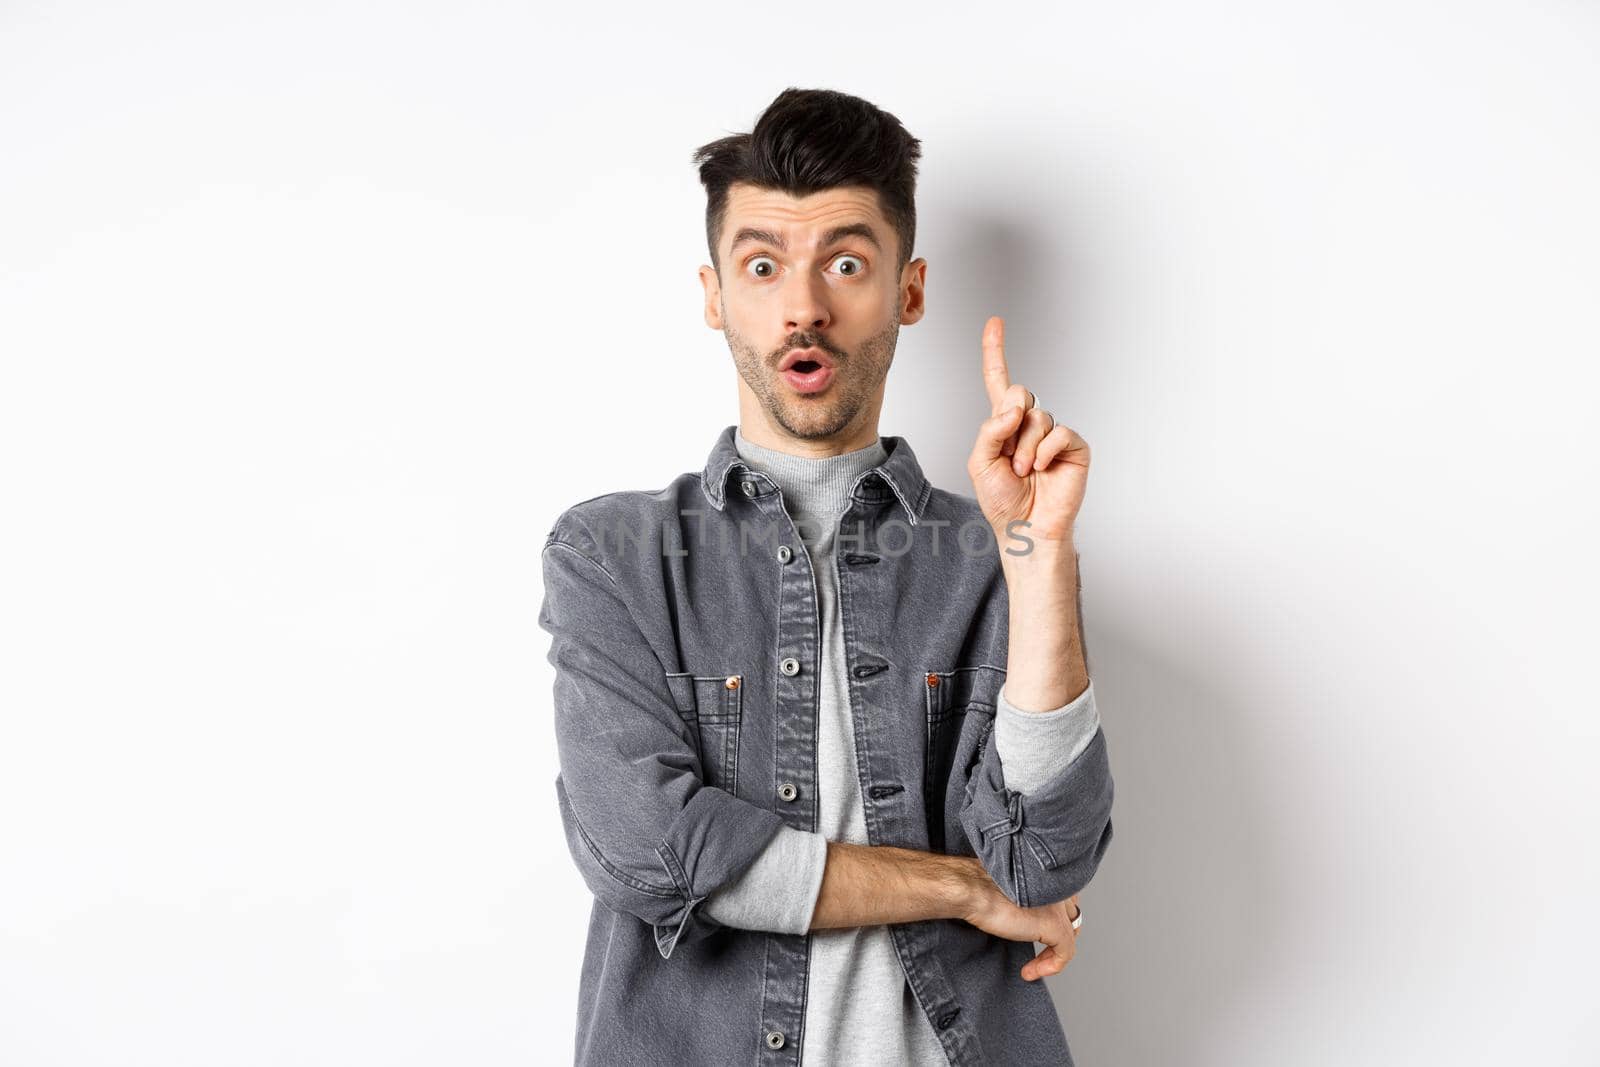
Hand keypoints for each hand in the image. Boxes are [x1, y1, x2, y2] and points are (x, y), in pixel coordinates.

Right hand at [955, 859, 1081, 981]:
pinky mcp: (1054, 924)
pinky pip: (1065, 953)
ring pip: (1069, 935)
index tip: (1035, 935)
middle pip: (1071, 917)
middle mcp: (1059, 886)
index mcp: (1049, 875)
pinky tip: (1030, 971)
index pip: (1065, 900)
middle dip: (1057, 937)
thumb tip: (1028, 918)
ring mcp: (1059, 906)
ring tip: (1034, 966)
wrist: (972, 889)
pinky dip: (1051, 966)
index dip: (1055, 919)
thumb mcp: (1010, 890)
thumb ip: (1027, 898)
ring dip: (1053, 955)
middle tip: (1041, 953)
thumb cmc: (980, 887)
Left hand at [966, 316, 1090, 544]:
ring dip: (1024, 448)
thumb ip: (990, 429)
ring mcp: (1053, 434)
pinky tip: (1041, 468)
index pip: (999, 381)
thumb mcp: (980, 463)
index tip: (995, 322)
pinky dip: (1045, 451)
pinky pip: (1060, 432)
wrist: (1025, 528)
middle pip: (1021, 393)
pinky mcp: (1074, 447)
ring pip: (1038, 416)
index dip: (995, 351)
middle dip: (1011, 422)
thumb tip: (1015, 407)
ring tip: (1024, 472)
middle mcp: (1030, 424)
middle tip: (1009, 456)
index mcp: (1004, 424)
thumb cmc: (1002, 500)